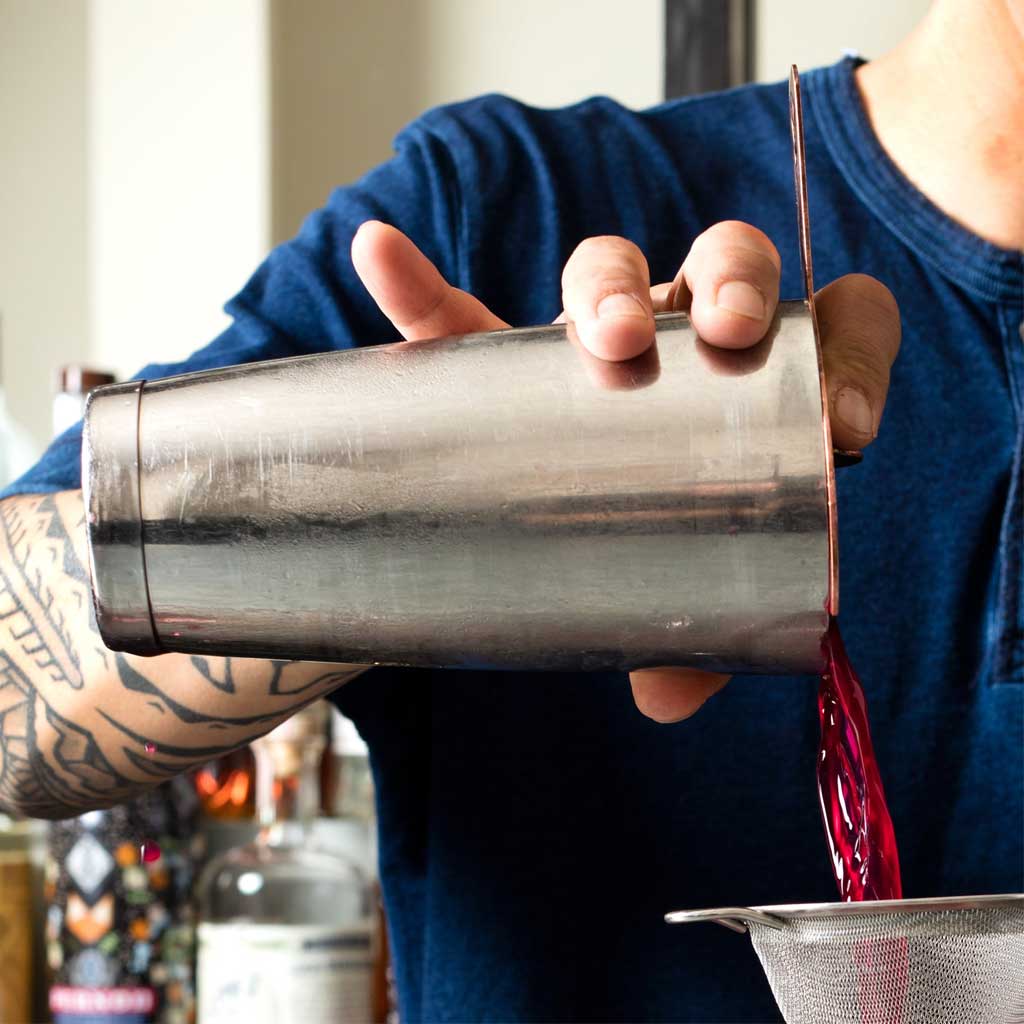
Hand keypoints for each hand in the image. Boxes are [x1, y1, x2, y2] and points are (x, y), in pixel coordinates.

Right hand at [351, 219, 900, 722]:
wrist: (561, 547)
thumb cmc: (650, 559)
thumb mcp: (689, 599)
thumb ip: (697, 643)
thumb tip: (668, 695)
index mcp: (758, 387)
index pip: (837, 326)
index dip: (853, 351)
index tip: (843, 425)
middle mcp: (683, 344)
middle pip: (725, 264)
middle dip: (735, 282)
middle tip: (729, 336)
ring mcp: (591, 344)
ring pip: (609, 269)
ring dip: (611, 285)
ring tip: (609, 336)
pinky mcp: (502, 362)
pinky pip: (455, 316)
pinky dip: (418, 288)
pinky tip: (379, 252)